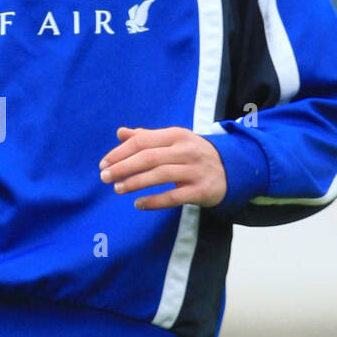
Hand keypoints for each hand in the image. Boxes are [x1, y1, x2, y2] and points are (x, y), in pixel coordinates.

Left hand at [99, 126, 226, 209]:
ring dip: (135, 182)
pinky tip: (139, 204)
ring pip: (160, 175)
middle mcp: (186, 150)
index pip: (142, 141)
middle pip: (149, 157)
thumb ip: (147, 137)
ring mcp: (195, 170)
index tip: (104, 163)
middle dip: (123, 167)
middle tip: (104, 177)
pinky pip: (174, 197)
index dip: (120, 152)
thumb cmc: (193, 154)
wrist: (232, 169)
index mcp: (176, 135)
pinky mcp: (202, 190)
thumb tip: (121, 132)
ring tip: (118, 189)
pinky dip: (154, 201)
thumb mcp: (173, 141)